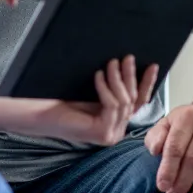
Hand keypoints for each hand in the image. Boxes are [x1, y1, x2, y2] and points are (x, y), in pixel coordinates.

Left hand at [0, 57, 157, 146]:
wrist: (40, 112)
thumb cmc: (62, 99)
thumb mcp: (94, 90)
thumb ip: (111, 86)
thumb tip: (126, 63)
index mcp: (115, 121)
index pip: (137, 101)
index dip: (146, 83)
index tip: (153, 65)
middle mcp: (116, 131)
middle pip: (133, 100)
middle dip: (131, 76)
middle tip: (127, 57)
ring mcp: (111, 135)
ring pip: (123, 101)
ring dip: (117, 79)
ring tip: (110, 62)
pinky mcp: (103, 134)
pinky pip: (111, 105)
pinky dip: (105, 88)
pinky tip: (97, 75)